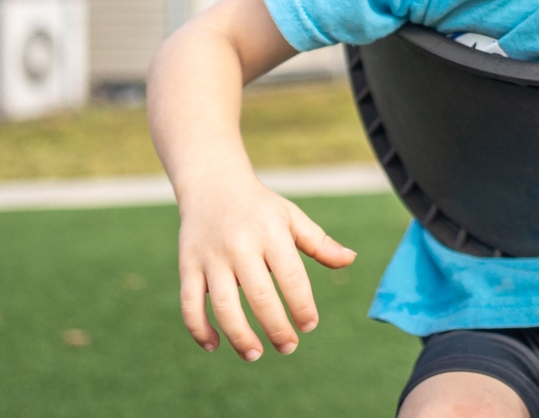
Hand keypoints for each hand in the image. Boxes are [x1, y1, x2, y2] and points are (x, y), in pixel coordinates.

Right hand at [176, 173, 355, 359]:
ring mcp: (211, 257)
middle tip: (288, 347)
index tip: (309, 325)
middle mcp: (240, 245)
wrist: (212, 184)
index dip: (302, 306)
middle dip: (277, 328)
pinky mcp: (188, 266)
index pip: (292, 277)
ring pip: (224, 306)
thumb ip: (319, 242)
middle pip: (260, 297)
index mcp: (271, 233)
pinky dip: (199, 330)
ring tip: (255, 354)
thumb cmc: (259, 207)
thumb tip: (351, 259)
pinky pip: (190, 305)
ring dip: (240, 337)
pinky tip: (215, 346)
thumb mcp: (291, 217)